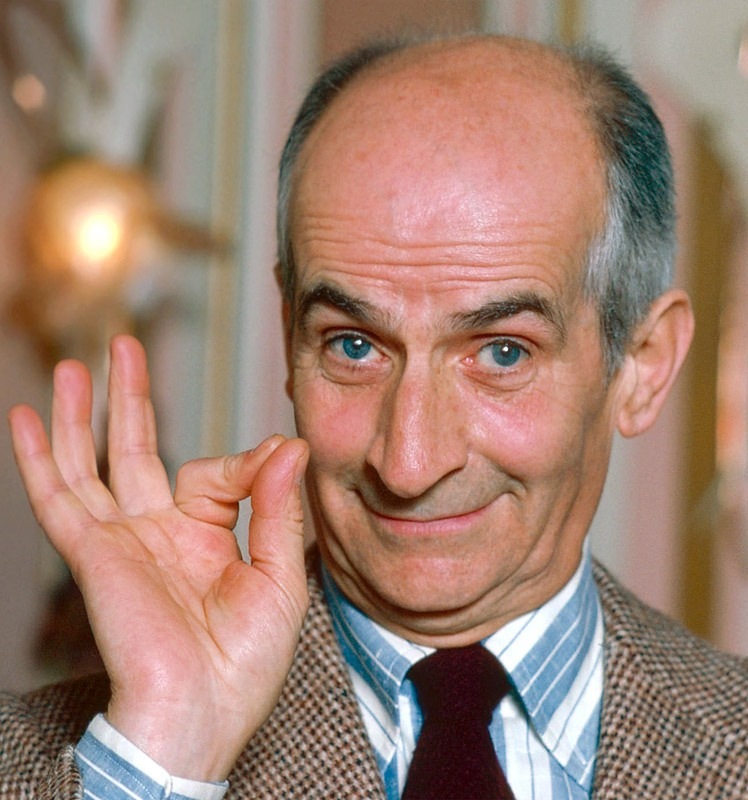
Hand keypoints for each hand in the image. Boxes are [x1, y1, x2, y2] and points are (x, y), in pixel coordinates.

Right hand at [8, 335, 308, 780]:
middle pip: (138, 449)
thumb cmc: (247, 659)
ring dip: (83, 414)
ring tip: (78, 366)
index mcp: (208, 535)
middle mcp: (161, 530)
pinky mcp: (93, 552)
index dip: (249, 461)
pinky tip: (29, 417)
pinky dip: (41, 457)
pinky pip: (59, 496)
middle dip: (132, 398)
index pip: (218, 472)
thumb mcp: (280, 574)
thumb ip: (279, 507)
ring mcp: (123, 537)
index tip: (276, 459)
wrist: (204, 711)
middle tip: (125, 347)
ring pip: (94, 461)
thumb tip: (290, 444)